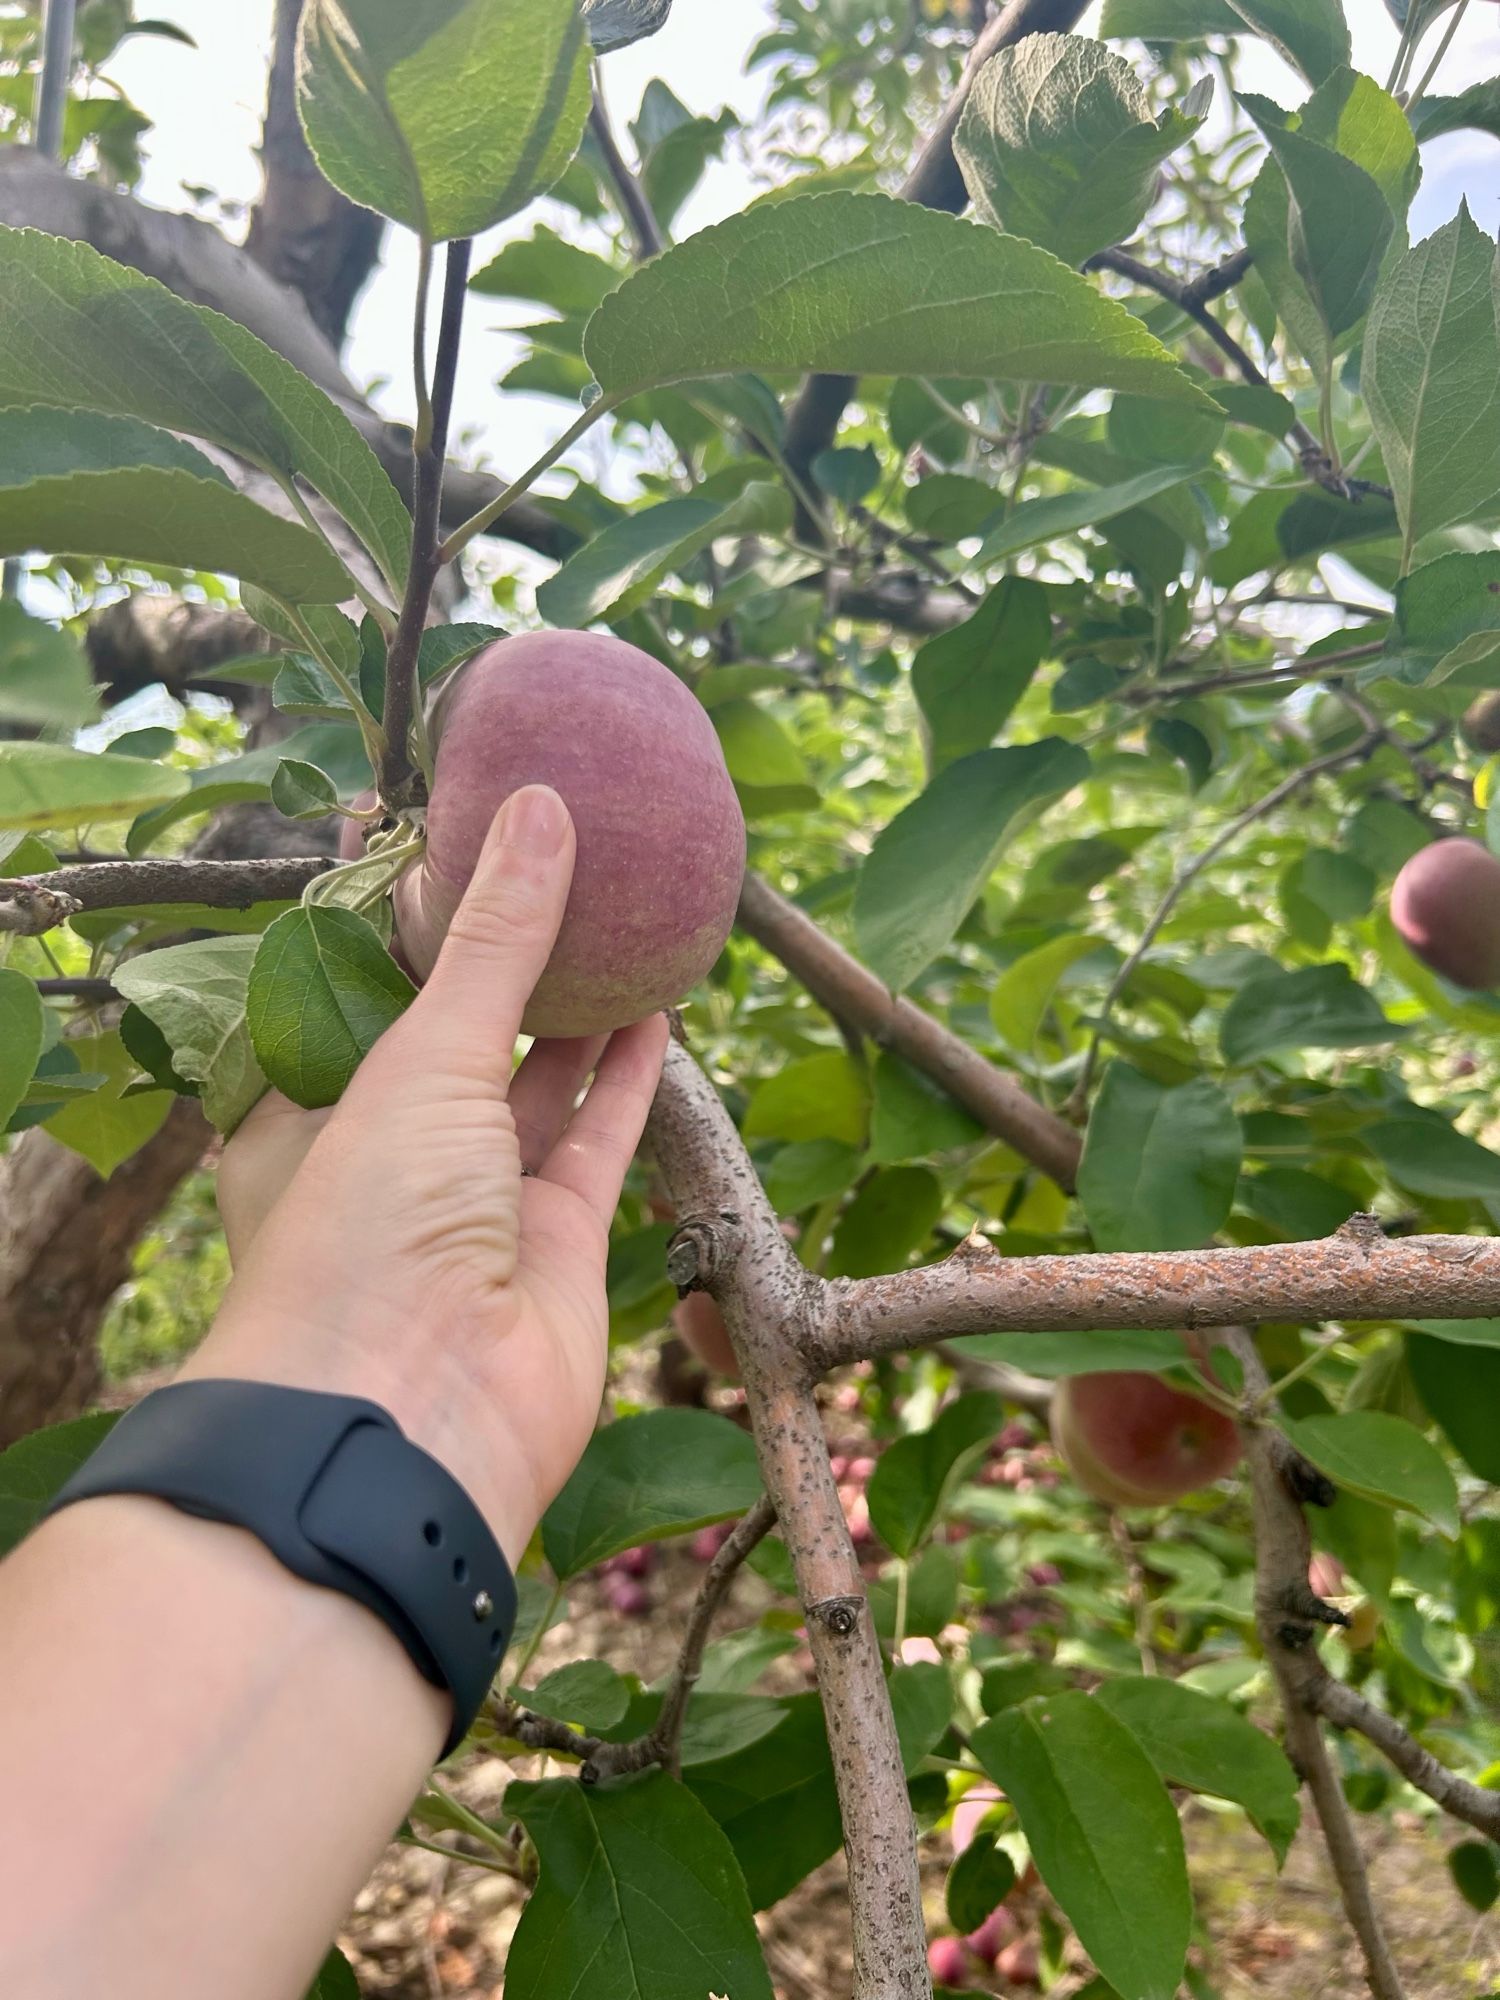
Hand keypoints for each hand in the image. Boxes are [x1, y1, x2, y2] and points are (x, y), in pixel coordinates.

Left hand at [192, 784, 668, 1559]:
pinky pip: (600, 1136)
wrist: (417, 1418)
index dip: (405, 920)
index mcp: (312, 1108)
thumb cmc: (368, 1231)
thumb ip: (492, 938)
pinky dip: (630, 1075)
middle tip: (562, 865)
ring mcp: (479, 1200)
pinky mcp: (559, 1238)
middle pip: (458, 1034)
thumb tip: (539, 805)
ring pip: (537, 1081)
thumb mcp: (422, 1057)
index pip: (358, 991)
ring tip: (624, 918)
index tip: (453, 839)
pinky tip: (660, 1005)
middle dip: (506, 959)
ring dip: (580, 1008)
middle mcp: (393, 1152)